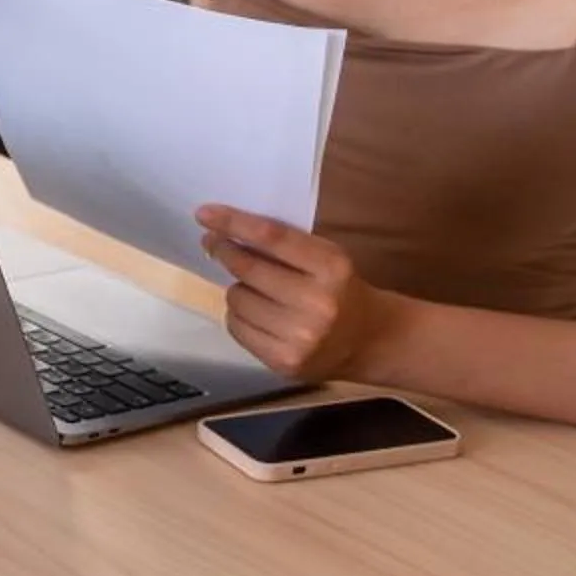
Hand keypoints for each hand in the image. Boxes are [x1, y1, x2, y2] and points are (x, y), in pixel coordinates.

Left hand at [199, 206, 395, 380]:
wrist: (370, 341)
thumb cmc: (340, 289)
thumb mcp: (326, 259)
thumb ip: (284, 245)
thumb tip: (223, 231)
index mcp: (332, 268)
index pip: (272, 237)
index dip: (234, 223)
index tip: (204, 214)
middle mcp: (317, 303)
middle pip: (248, 269)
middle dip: (224, 252)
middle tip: (213, 243)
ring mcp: (300, 337)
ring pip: (237, 299)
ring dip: (237, 289)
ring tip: (256, 291)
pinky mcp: (284, 361)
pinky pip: (236, 327)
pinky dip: (239, 316)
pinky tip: (258, 315)